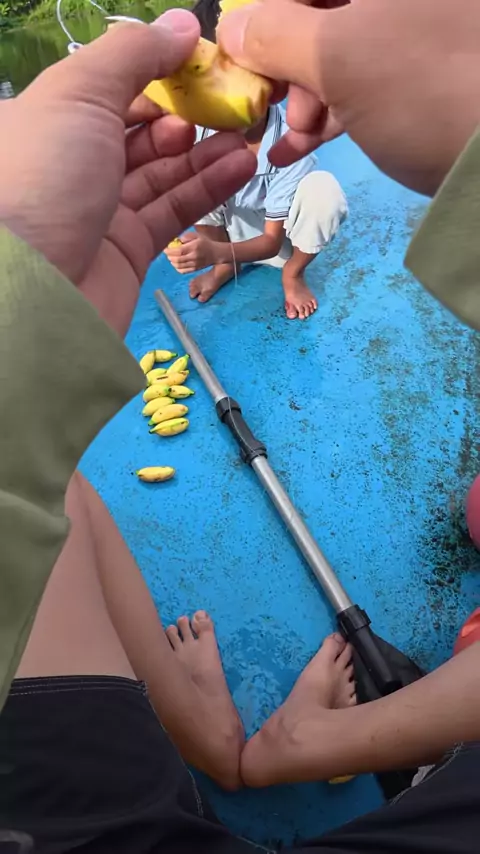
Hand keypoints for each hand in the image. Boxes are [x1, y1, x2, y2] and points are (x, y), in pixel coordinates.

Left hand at [0, 10, 255, 335]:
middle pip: (140, 131)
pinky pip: (173, 210)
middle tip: (230, 103)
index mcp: (48, 121)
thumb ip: (133, 55)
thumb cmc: (44, 178)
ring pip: (163, 172)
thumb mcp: (79, 94)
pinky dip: (208, 187)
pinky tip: (241, 165)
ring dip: (206, 151)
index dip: (156, 73)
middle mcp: (73, 164)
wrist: (33, 292)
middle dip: (188, 114)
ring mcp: (101, 210)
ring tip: (248, 133)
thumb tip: (181, 24)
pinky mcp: (128, 250)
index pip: (110, 88)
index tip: (202, 65)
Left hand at [165, 232, 220, 272]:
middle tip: (168, 253)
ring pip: (179, 266)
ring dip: (172, 262)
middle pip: (177, 259)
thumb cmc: (205, 243)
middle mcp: (194, 257)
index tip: (165, 249)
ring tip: (171, 258)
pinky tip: (176, 264)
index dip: (170, 251)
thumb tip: (176, 240)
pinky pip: (183, 271)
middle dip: (170, 257)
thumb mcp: (197, 235)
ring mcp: (194, 264)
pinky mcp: (195, 269)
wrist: (216, 253)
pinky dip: (177, 268)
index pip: (179, 251)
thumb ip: (186, 237)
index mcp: (194, 247)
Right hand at [218, 0, 479, 195]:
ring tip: (294, 139)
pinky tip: (297, 148)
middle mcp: (407, 0)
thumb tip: (233, 28)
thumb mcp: (338, 57)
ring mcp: (421, 31)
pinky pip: (365, 80)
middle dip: (290, 61)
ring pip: (342, 49)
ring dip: (306, 95)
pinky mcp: (427, 76)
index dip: (271, 16)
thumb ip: (274, 34)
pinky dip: (330, 112)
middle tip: (282, 106)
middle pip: (324, 12)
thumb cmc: (421, 90)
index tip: (249, 54)